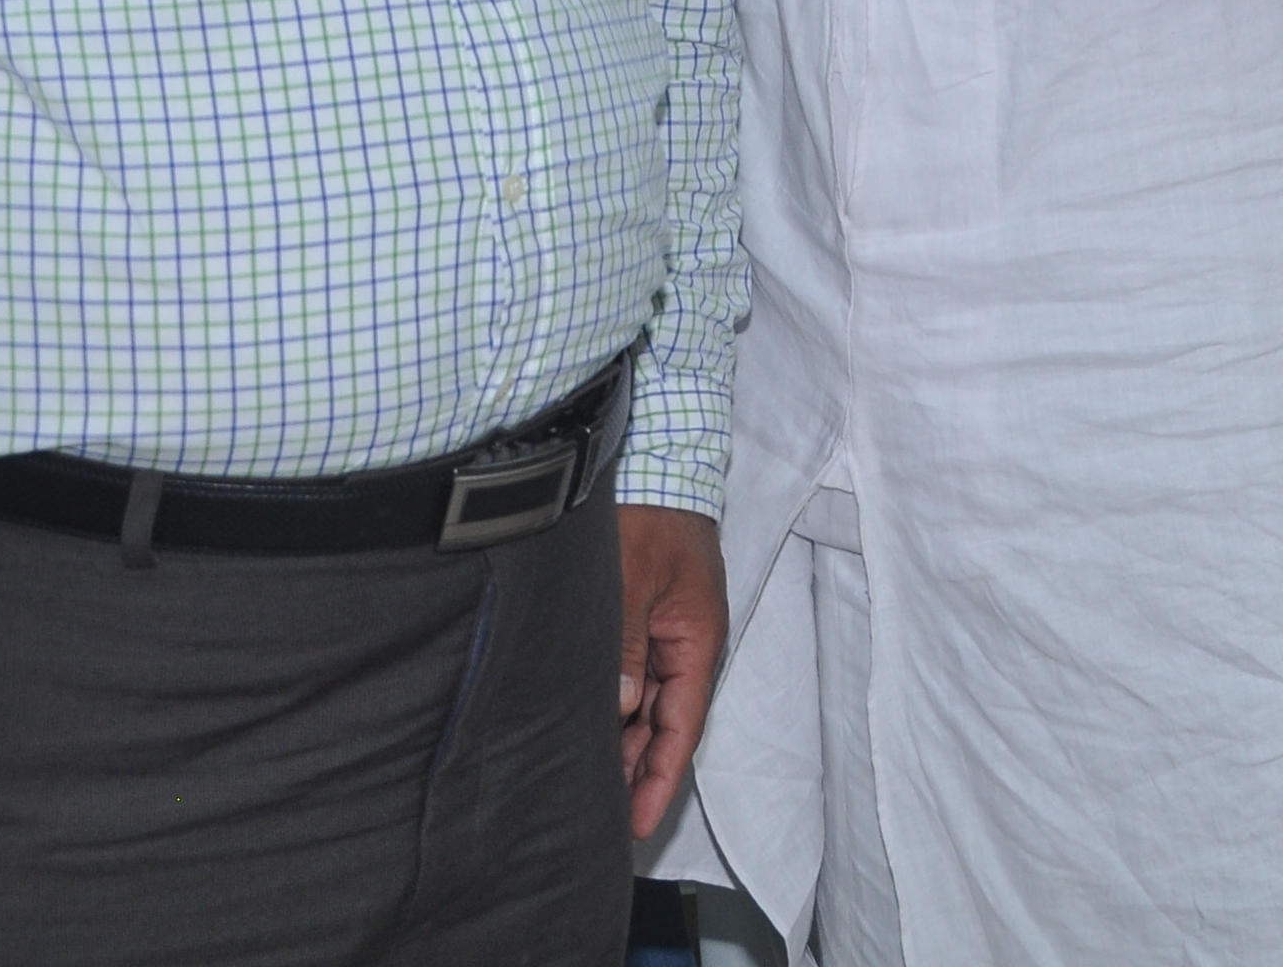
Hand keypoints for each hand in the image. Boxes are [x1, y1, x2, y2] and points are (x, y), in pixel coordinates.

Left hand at [617, 500, 727, 836]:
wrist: (656, 460)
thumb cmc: (650, 513)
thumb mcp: (631, 578)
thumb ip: (624, 643)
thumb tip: (621, 706)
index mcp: (696, 637)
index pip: (680, 725)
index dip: (658, 778)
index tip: (636, 822)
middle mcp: (684, 642)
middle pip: (662, 723)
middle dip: (635, 771)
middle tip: (598, 817)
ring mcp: (664, 631)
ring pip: (645, 704)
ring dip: (622, 742)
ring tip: (586, 785)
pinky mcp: (642, 618)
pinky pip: (631, 677)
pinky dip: (614, 708)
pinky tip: (586, 728)